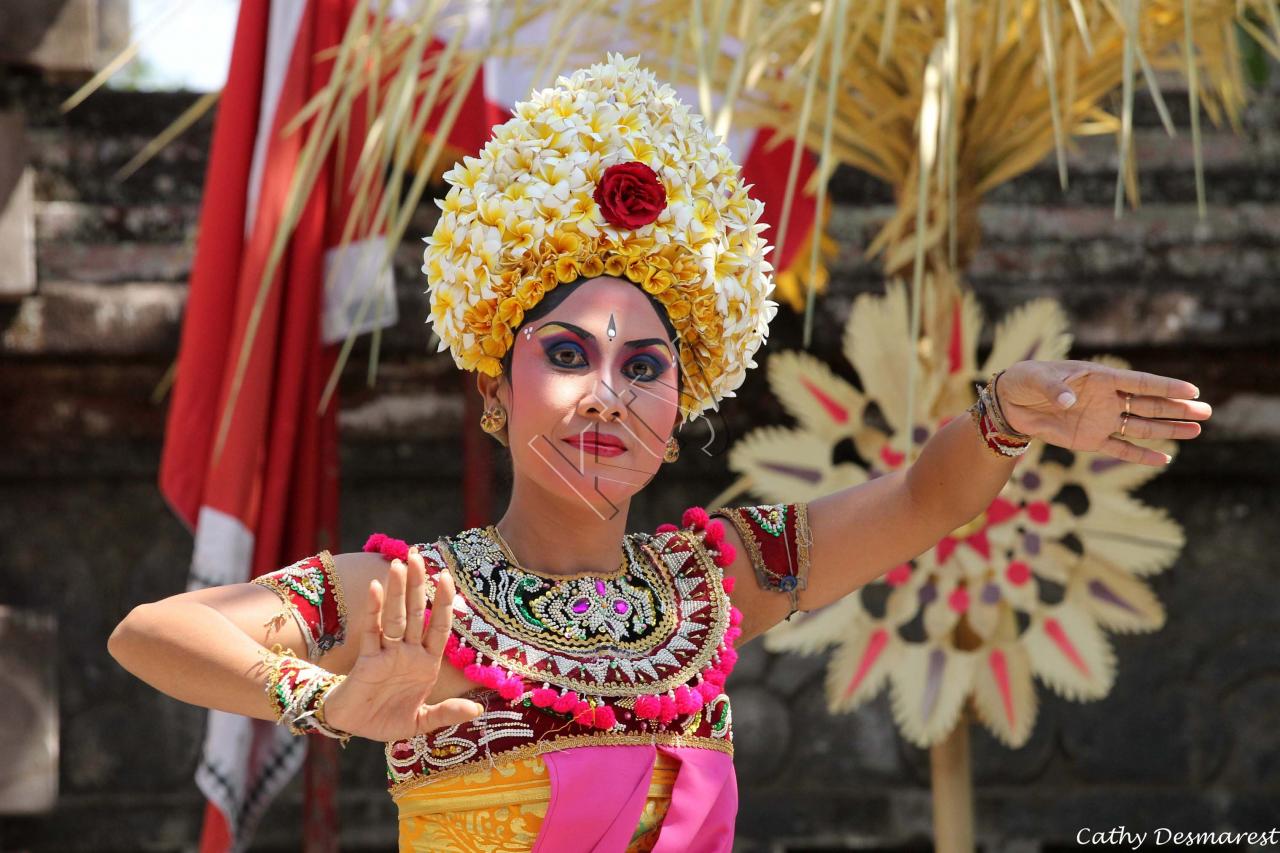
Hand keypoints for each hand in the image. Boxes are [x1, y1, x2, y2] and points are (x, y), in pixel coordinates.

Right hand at [321, 546, 483, 741]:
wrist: (355, 728)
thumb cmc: (389, 719)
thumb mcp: (423, 721)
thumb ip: (448, 713)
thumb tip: (478, 709)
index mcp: (426, 662)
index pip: (438, 626)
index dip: (443, 603)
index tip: (447, 577)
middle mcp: (408, 652)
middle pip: (415, 613)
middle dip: (418, 585)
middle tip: (418, 557)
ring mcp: (388, 653)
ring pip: (395, 617)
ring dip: (397, 591)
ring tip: (400, 564)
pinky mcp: (367, 659)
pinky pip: (372, 631)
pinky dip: (373, 610)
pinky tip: (376, 588)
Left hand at [993, 360, 1211, 466]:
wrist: (1011, 402)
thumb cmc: (1027, 380)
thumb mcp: (1037, 379)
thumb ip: (1055, 388)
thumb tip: (1069, 400)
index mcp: (1100, 377)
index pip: (1139, 383)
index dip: (1165, 387)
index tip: (1191, 390)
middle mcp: (1107, 399)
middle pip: (1149, 405)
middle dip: (1177, 409)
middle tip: (1206, 412)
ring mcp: (1101, 420)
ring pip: (1141, 426)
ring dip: (1167, 429)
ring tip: (1196, 431)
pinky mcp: (1090, 440)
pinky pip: (1120, 449)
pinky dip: (1140, 455)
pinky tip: (1164, 459)